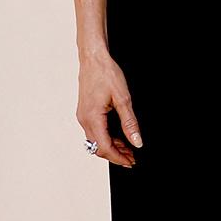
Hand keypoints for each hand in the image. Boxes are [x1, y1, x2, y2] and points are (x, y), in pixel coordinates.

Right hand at [76, 50, 142, 168]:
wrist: (93, 59)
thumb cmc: (105, 73)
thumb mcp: (123, 99)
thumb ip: (130, 123)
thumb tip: (137, 142)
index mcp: (92, 118)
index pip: (104, 147)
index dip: (118, 158)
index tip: (131, 162)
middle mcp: (84, 119)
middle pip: (98, 147)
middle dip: (115, 155)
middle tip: (132, 158)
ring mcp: (83, 116)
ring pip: (96, 141)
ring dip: (111, 147)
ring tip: (128, 149)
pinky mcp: (85, 112)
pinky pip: (94, 132)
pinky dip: (106, 138)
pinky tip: (118, 137)